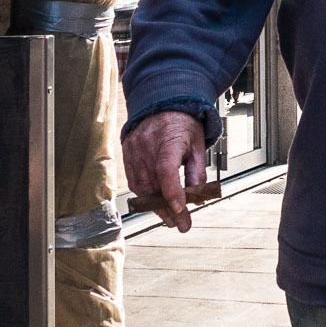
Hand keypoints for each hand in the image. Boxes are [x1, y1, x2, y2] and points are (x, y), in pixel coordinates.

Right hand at [124, 111, 206, 231]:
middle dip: (167, 208)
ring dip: (155, 206)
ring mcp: (134, 149)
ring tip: (169, 218)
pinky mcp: (127, 153)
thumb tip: (198, 199)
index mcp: (168, 138)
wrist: (163, 103)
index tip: (181, 210)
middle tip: (180, 223)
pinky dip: (145, 195)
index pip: (166, 170)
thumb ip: (197, 172)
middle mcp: (147, 144)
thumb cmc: (183, 125)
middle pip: (153, 184)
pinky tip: (155, 203)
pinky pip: (133, 181)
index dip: (172, 193)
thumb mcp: (197, 146)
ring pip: (141, 186)